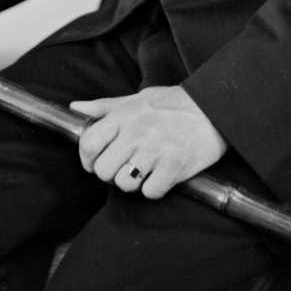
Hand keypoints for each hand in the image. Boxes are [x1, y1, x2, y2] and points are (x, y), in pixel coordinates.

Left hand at [71, 85, 227, 199]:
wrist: (214, 108)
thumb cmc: (174, 103)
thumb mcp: (137, 98)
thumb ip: (105, 106)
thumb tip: (76, 107)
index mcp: (123, 115)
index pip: (87, 144)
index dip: (87, 159)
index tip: (95, 162)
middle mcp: (135, 132)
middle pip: (102, 170)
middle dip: (110, 174)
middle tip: (123, 169)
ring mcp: (154, 150)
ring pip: (124, 185)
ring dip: (132, 184)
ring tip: (144, 172)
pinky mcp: (174, 166)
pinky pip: (150, 192)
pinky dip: (154, 189)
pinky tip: (161, 176)